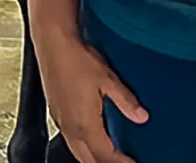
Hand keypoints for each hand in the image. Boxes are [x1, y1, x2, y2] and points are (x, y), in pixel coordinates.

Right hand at [37, 32, 146, 162]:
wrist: (53, 45)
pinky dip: (83, 147)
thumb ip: (125, 101)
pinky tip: (91, 140)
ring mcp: (60, 121)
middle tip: (123, 162)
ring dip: (93, 158)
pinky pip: (70, 140)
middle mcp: (70, 127)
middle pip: (88, 160)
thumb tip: (142, 117)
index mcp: (84, 123)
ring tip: (109, 157)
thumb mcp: (108, 79)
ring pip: (77, 152)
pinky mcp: (55, 113)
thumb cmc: (78, 60)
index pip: (104, 155)